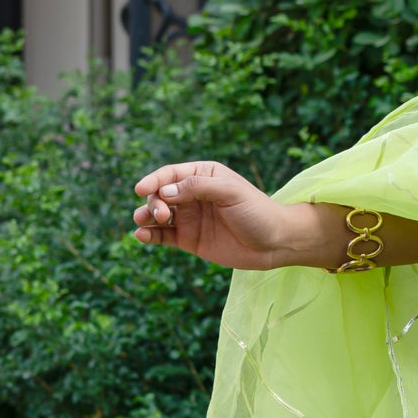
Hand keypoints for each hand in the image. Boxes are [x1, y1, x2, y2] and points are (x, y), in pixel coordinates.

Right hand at [132, 161, 336, 269]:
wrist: (275, 243)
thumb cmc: (257, 211)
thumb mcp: (230, 192)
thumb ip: (197, 188)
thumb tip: (164, 192)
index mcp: (203, 175)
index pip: (171, 174)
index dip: (154, 180)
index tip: (141, 189)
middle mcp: (193, 195)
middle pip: (161, 194)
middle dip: (154, 202)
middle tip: (162, 214)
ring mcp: (190, 218)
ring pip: (158, 215)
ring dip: (146, 216)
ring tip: (142, 222)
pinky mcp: (190, 240)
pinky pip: (163, 236)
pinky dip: (150, 235)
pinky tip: (142, 236)